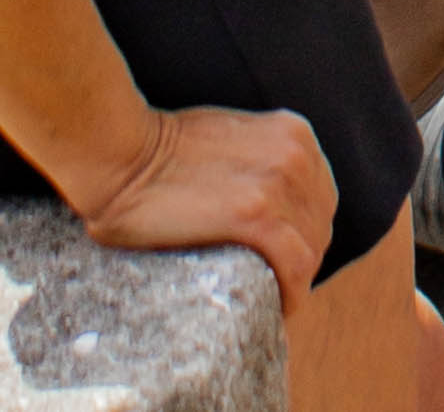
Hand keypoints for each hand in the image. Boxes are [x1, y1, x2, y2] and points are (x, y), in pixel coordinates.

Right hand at [74, 102, 335, 310]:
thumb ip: (258, 162)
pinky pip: (296, 266)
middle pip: (319, 226)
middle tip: (271, 288)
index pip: (319, 198)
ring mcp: (278, 183)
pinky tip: (273, 308)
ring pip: (311, 251)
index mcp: (293, 134)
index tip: (281, 261)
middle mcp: (295, 154)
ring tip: (268, 302)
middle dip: (300, 261)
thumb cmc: (161, 152)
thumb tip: (269, 205)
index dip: (303, 235)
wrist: (124, 155)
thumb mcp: (231, 141)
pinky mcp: (256, 215)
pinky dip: (291, 293)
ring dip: (295, 283)